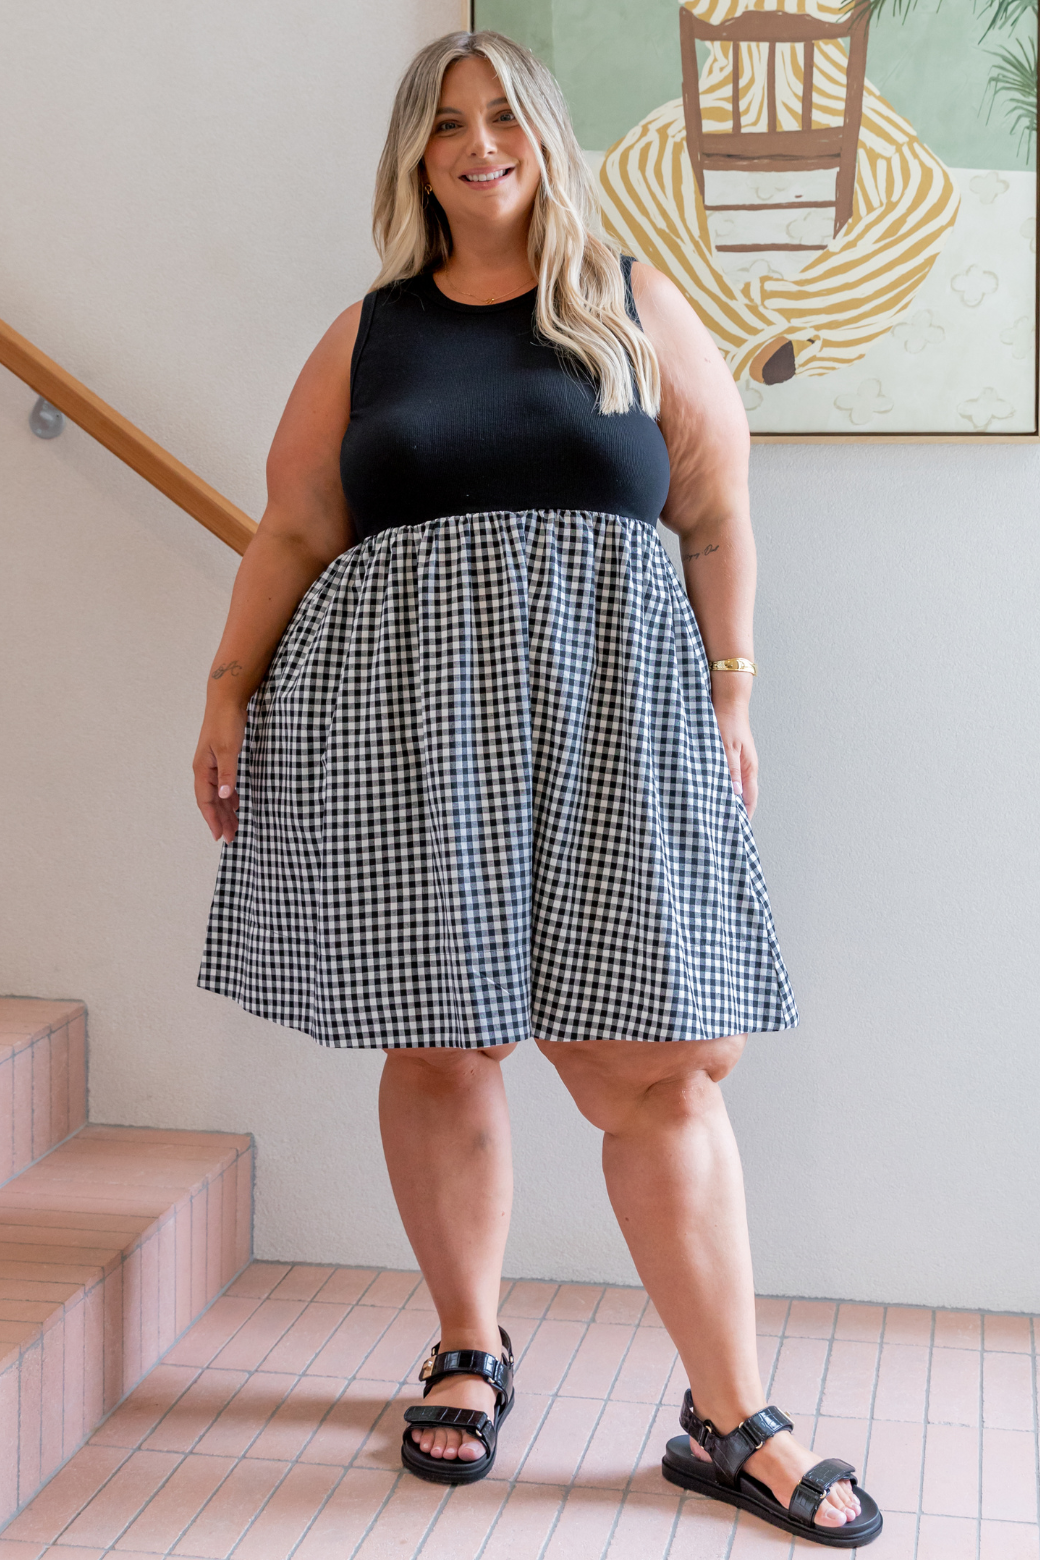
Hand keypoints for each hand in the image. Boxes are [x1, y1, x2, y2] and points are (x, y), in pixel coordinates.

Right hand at [193, 702, 246, 843]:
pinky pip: (222, 784)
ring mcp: (211, 764)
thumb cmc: (226, 723)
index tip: (219, 836)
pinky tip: (236, 804)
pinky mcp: (220, 759)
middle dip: (220, 820)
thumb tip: (224, 796)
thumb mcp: (228, 749)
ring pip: (217, 794)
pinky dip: (229, 796)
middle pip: (210, 801)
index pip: (206, 801)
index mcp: (202, 769)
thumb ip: (227, 774)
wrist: (226, 701)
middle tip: (230, 838)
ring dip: (225, 810)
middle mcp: (203, 770)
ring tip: (234, 826)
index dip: (212, 819)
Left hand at [711, 689, 758, 818]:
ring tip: (708, 815)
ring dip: (722, 799)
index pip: (750, 801)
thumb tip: (734, 795)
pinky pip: (721, 776)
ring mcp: (735, 762)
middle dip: (731, 812)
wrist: (727, 698)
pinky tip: (703, 791)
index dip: (744, 818)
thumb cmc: (728, 721)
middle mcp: (744, 769)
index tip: (735, 834)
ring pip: (730, 787)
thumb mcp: (726, 747)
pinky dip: (715, 786)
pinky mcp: (724, 755)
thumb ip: (730, 770)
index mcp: (749, 769)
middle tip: (718, 829)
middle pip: (740, 797)